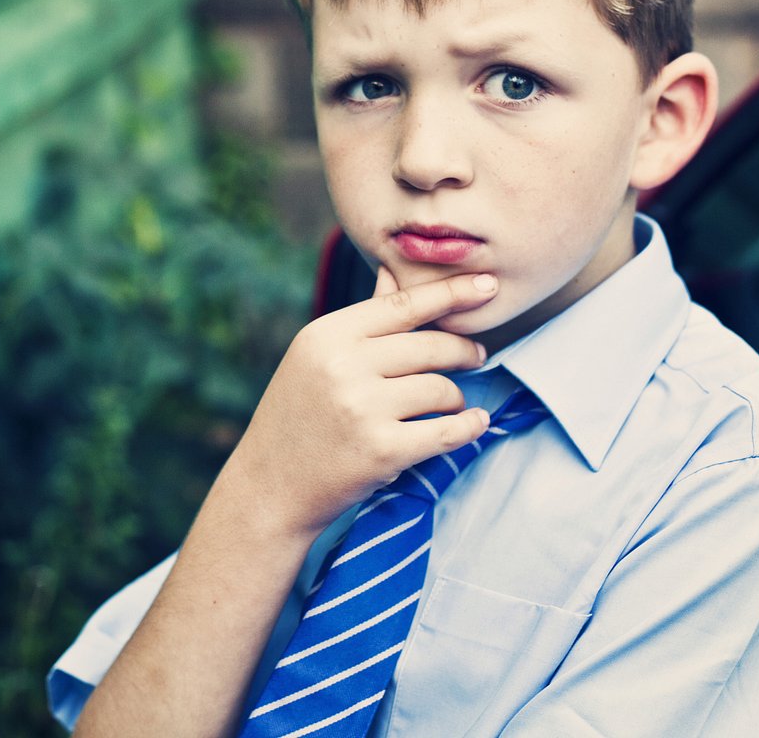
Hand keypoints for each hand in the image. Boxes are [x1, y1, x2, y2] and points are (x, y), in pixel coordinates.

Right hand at [224, 265, 498, 537]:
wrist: (269, 487)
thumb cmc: (298, 417)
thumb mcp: (316, 358)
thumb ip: (363, 320)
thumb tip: (392, 273)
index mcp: (327, 335)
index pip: (402, 305)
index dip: (451, 292)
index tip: (489, 285)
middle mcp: (342, 365)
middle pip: (430, 346)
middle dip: (464, 350)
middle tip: (477, 355)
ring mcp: (361, 408)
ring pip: (440, 388)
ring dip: (456, 396)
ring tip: (453, 403)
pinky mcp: (382, 450)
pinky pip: (446, 431)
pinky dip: (468, 426)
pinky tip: (476, 423)